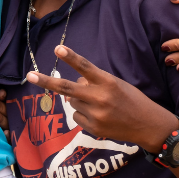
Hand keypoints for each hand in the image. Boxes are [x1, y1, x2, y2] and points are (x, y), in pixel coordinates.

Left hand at [26, 45, 177, 152]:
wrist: (148, 126)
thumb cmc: (132, 100)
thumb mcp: (117, 84)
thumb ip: (95, 81)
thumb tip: (75, 81)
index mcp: (108, 82)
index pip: (85, 67)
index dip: (70, 57)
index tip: (57, 48)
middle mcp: (100, 98)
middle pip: (66, 88)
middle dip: (46, 81)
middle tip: (30, 75)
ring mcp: (95, 115)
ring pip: (72, 102)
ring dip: (80, 100)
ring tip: (100, 105)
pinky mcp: (93, 128)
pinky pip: (77, 116)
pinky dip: (84, 114)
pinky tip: (101, 116)